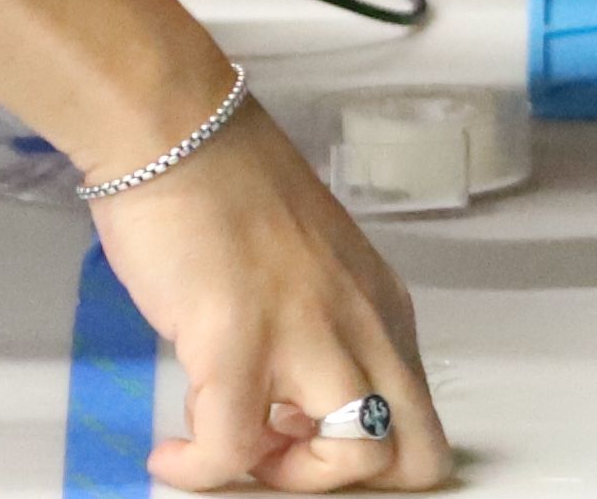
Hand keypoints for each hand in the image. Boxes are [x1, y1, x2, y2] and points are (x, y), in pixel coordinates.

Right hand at [93, 107, 450, 489]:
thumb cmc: (225, 184)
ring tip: (237, 448)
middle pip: (415, 450)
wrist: (174, 132)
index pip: (422, 413)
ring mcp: (306, 335)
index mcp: (380, 303)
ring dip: (290, 475)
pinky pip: (233, 450)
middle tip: (287, 457)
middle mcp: (361, 322)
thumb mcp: (308, 263)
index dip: (368, 449)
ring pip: (352, 458)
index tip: (307, 436)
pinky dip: (200, 468)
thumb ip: (320, 325)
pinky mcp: (239, 346)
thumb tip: (293, 398)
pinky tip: (175, 452)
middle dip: (350, 477)